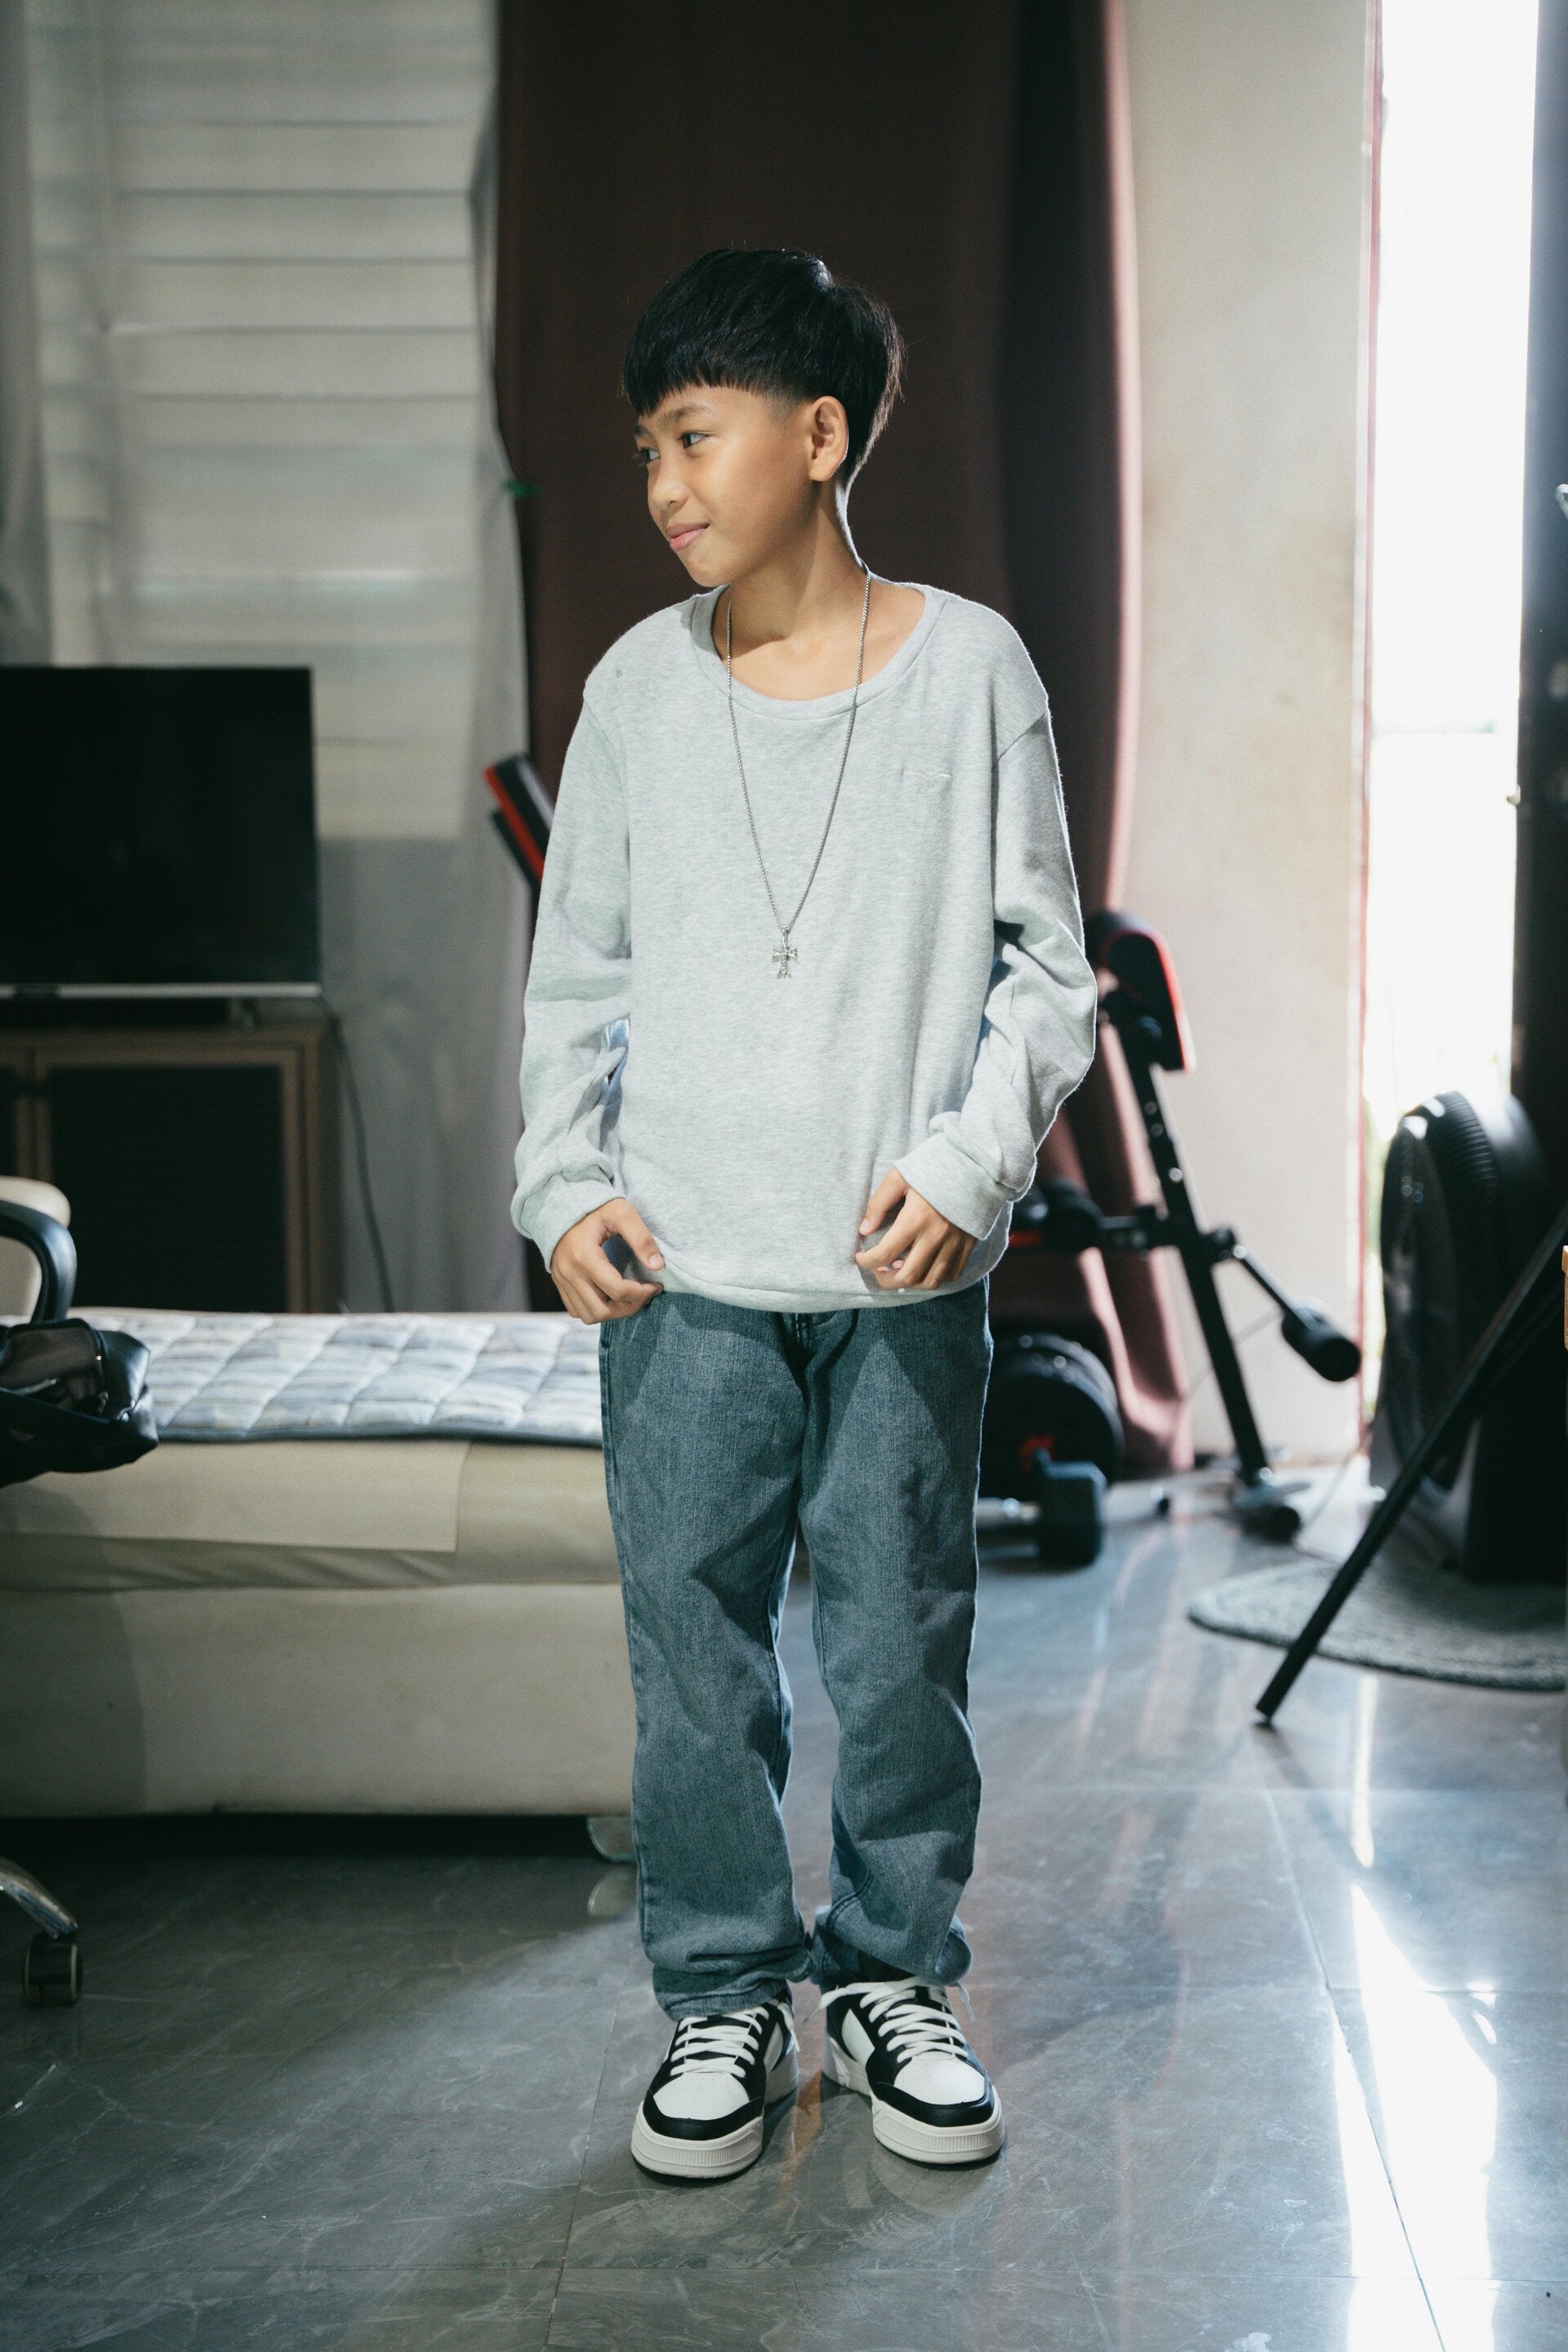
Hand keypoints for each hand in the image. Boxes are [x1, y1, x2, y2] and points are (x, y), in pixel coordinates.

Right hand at [550, 1197, 664, 1323]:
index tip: (654, 1286)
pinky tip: (609, 1296)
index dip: (641, 1293)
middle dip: (628, 1308)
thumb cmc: (595, 1208)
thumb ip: (641, 1238)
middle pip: (601, 1311)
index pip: (616, 1290)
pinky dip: (595, 1310)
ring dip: (612, 1313)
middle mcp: (569, 1273)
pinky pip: (576, 1310)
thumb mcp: (622, 1213)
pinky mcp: (560, 1283)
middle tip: (643, 1296)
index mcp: (584, 1256)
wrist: (565, 1204)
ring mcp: (562, 1280)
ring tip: (628, 1298)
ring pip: (588, 1316)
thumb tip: (657, 1265)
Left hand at [854, 1169, 977, 1291]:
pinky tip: (924, 1267)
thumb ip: (879, 1203)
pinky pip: (952, 1274)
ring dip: (911, 1284)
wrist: (976, 1164)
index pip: (886, 1253)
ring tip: (899, 1271)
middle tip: (878, 1272)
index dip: (867, 1261)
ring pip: (931, 1281)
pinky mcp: (969, 1244)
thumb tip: (865, 1229)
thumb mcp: (900, 1176)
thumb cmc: (933, 1165)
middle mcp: (936, 1236)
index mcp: (916, 1218)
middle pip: (908, 1275)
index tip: (860, 1258)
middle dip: (886, 1281)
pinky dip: (935, 1278)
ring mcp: (955, 1243)